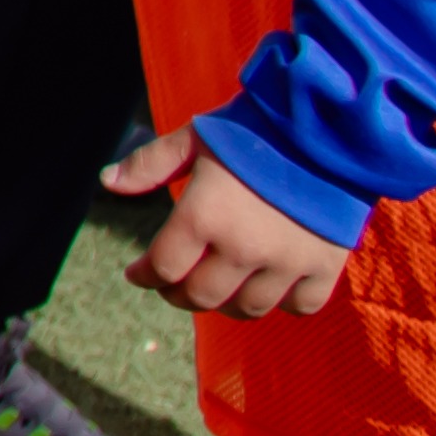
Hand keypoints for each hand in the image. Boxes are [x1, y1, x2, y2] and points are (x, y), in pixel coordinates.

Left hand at [107, 123, 354, 317]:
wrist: (328, 126)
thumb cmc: (253, 129)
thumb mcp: (194, 139)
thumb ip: (150, 165)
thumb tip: (107, 183)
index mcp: (204, 216)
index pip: (163, 269)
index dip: (144, 275)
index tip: (138, 273)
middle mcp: (243, 248)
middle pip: (201, 297)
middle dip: (178, 293)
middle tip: (173, 284)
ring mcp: (287, 262)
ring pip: (247, 308)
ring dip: (225, 302)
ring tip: (217, 286)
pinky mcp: (325, 266)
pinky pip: (300, 307)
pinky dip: (282, 302)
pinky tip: (269, 285)